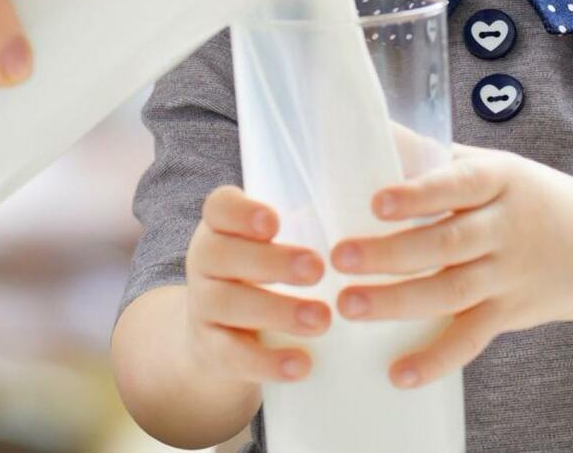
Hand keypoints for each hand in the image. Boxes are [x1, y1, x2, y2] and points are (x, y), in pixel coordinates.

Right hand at [184, 185, 332, 384]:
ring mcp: (202, 306)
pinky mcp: (210, 350)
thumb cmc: (265, 273)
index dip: (242, 213)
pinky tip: (301, 364)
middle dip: (272, 262)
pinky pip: (231, 355)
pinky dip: (266, 361)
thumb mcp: (277, 244)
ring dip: (277, 311)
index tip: (275, 223)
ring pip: (227, 304)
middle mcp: (204, 261)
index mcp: (222, 226)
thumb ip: (308, 226)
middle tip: (318, 270)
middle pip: (223, 254)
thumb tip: (370, 220)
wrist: (221, 335)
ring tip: (322, 319)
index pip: (219, 208)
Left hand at [329, 143, 572, 389]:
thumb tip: (367, 124)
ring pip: (450, 292)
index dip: (418, 194)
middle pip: (446, 242)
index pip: (457, 185)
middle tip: (340, 257)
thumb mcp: (489, 165)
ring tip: (348, 305)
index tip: (377, 203)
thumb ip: (431, 153)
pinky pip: (470, 339)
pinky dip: (436, 359)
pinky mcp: (508, 313)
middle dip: (390, 253)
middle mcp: (505, 227)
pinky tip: (398, 374)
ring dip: (397, 302)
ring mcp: (508, 274)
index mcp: (498, 180)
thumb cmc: (522, 196)